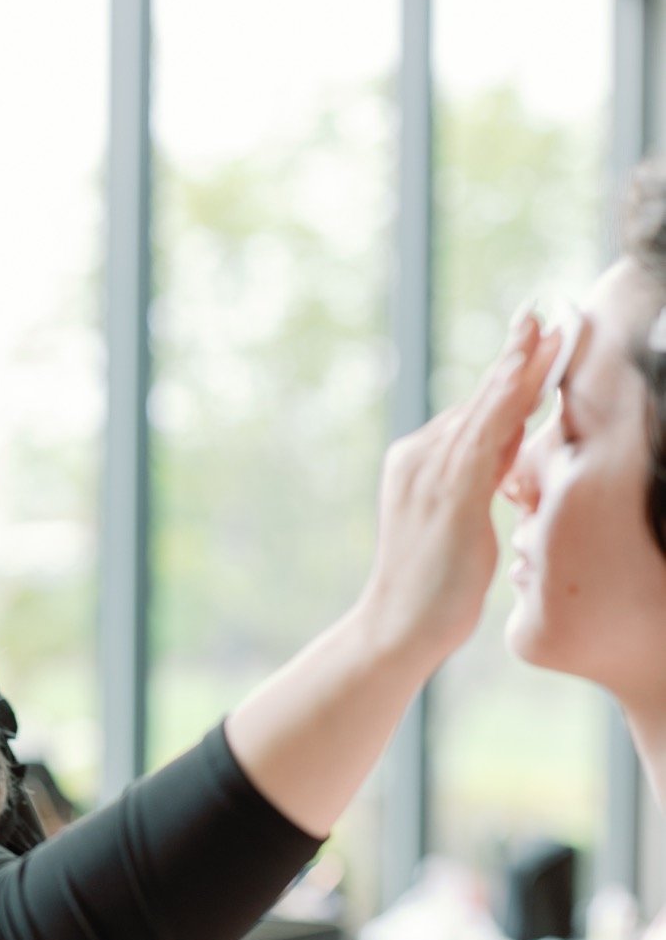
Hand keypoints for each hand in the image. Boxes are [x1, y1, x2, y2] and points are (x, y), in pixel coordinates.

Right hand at [357, 304, 560, 674]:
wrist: (397, 626)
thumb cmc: (431, 585)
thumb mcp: (462, 519)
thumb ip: (482, 474)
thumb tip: (512, 436)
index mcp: (420, 463)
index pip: (475, 412)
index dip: (507, 374)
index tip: (532, 338)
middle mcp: (420, 458)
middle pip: (478, 400)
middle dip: (513, 356)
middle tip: (541, 313)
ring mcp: (431, 474)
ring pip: (483, 411)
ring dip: (517, 368)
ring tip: (542, 331)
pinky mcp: (449, 495)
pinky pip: (485, 439)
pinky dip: (506, 404)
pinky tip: (524, 379)